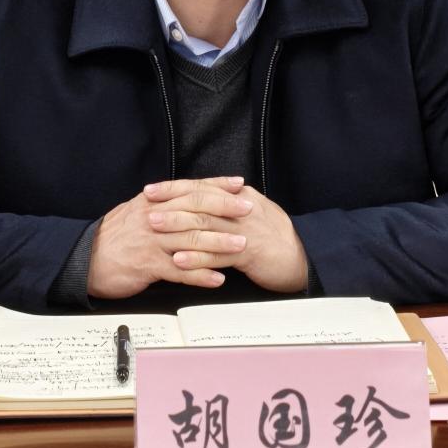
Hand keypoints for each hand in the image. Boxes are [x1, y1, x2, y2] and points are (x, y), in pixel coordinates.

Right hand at [86, 176, 250, 298]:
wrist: (85, 260)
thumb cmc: (114, 238)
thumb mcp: (135, 212)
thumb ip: (161, 205)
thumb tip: (188, 199)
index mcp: (152, 202)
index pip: (189, 189)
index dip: (216, 186)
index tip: (239, 185)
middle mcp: (153, 217)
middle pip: (194, 210)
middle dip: (225, 209)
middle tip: (249, 210)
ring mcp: (151, 241)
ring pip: (191, 239)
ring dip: (219, 243)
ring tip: (242, 246)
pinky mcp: (147, 265)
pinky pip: (179, 271)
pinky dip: (200, 274)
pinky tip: (218, 279)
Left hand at [143, 181, 307, 293]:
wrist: (301, 258)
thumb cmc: (271, 236)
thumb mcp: (249, 211)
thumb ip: (225, 203)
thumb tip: (197, 196)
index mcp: (238, 196)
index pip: (201, 187)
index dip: (173, 187)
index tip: (150, 190)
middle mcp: (240, 208)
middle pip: (200, 203)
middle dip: (171, 205)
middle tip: (147, 210)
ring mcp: (245, 230)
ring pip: (206, 226)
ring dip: (178, 228)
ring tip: (157, 231)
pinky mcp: (249, 253)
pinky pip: (218, 254)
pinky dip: (197, 257)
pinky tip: (179, 260)